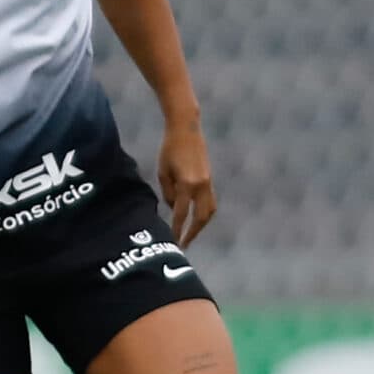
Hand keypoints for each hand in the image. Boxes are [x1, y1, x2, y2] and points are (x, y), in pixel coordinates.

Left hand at [158, 116, 216, 247]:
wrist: (187, 130)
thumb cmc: (169, 149)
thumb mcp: (163, 172)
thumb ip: (168, 193)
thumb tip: (175, 209)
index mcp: (187, 184)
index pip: (182, 214)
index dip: (178, 229)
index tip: (174, 241)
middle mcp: (201, 185)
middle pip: (202, 217)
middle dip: (193, 232)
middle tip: (184, 243)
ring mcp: (209, 183)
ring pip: (210, 211)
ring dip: (202, 225)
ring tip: (191, 234)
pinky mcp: (210, 179)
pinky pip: (210, 202)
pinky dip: (204, 213)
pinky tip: (196, 218)